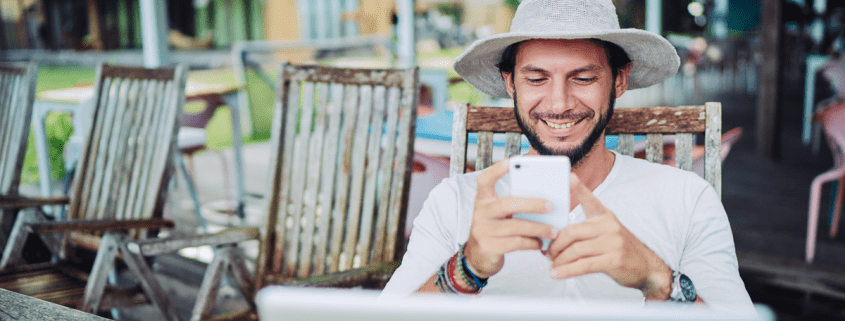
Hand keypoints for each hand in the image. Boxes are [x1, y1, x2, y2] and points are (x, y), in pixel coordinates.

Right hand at [463, 158, 557, 277]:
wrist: (478, 258)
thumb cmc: (496, 231)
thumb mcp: (500, 215)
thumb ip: (515, 205)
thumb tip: (547, 199)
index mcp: (483, 200)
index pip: (485, 180)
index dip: (496, 170)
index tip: (510, 161)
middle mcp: (480, 213)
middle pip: (507, 204)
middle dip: (532, 204)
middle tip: (551, 205)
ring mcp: (482, 231)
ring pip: (515, 227)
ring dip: (538, 228)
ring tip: (553, 231)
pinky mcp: (488, 248)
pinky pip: (516, 243)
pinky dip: (531, 243)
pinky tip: (540, 243)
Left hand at [546, 173, 672, 299]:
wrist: (647, 267)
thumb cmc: (621, 250)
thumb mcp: (608, 233)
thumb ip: (586, 231)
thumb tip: (556, 237)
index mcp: (606, 217)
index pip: (591, 200)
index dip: (579, 189)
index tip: (569, 177)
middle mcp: (609, 226)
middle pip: (572, 231)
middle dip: (555, 244)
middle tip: (547, 253)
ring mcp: (613, 243)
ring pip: (575, 250)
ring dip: (559, 260)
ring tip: (552, 265)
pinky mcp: (614, 260)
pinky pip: (583, 265)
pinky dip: (566, 271)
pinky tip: (556, 273)